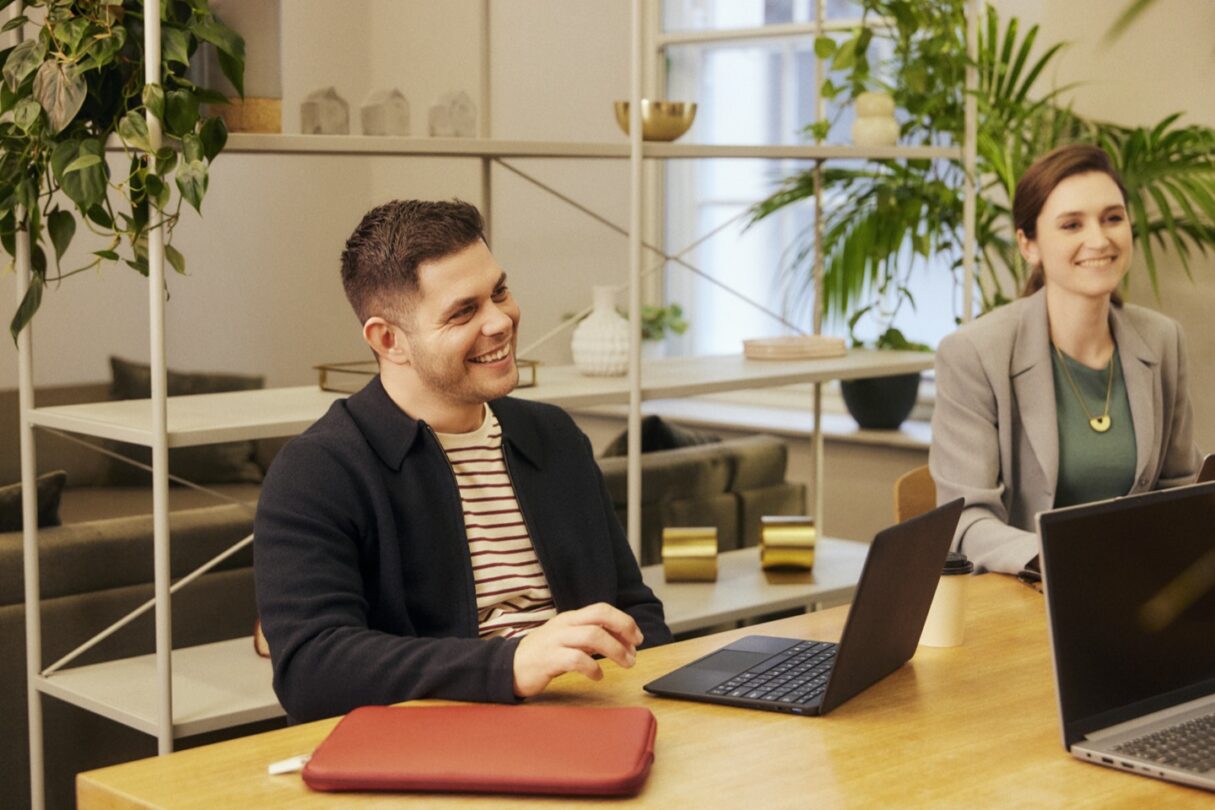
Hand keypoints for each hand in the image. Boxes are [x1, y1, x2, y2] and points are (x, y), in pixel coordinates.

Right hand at [512, 603, 643, 697]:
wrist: (508, 667)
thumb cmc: (543, 654)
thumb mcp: (568, 640)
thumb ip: (591, 638)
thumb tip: (621, 640)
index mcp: (570, 618)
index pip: (601, 609)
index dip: (623, 621)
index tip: (637, 638)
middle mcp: (564, 625)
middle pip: (600, 616)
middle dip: (624, 630)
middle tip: (635, 649)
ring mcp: (555, 641)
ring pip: (592, 636)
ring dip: (615, 650)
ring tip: (626, 663)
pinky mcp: (548, 659)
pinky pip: (576, 659)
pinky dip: (592, 668)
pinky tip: (598, 676)